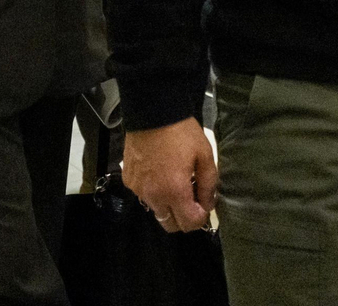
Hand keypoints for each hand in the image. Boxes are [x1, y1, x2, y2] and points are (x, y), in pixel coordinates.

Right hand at [122, 118, 218, 232]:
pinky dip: (153, 191)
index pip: (189, 224)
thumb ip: (209, 184)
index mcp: (174, 192)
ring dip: (167, 204)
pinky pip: (143, 194)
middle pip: (170, 224)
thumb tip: (208, 205)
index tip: (204, 204)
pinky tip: (159, 172)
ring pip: (156, 210)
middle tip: (191, 198)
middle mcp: (153, 196)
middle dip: (183, 218)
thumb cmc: (182, 133)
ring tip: (174, 182)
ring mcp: (138, 189)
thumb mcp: (204, 155)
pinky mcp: (129, 180)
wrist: (152, 113)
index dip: (200, 218)